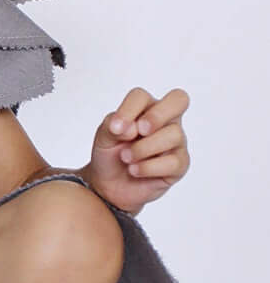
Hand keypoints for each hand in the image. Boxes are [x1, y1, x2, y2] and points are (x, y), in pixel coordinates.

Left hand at [84, 87, 189, 214]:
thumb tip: (134, 127)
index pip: (142, 96)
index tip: (114, 128)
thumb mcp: (103, 136)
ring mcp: (176, 142)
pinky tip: (135, 170)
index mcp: (145, 108)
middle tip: (140, 131)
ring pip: (173, 134)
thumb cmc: (110, 154)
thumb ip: (113, 124)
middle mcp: (165, 120)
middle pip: (179, 100)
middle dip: (157, 116)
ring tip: (126, 158)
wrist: (108, 185)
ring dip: (143, 148)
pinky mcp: (179, 164)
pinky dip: (148, 167)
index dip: (128, 109)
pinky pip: (173, 161)